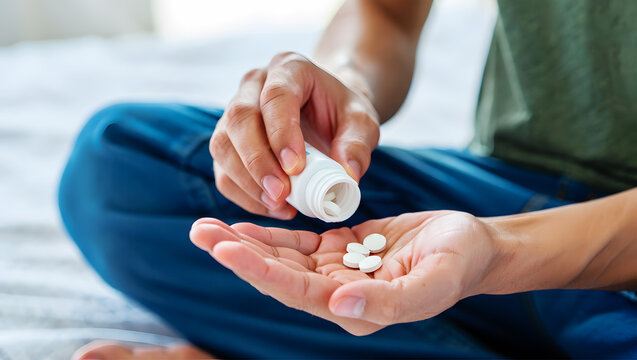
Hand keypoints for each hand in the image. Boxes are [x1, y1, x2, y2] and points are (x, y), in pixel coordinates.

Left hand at [189, 211, 502, 334]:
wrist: (470, 246)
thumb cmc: (458, 262)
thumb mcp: (434, 280)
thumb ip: (390, 302)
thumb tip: (339, 306)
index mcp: (356, 311)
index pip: (297, 291)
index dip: (259, 270)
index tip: (224, 248)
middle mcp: (338, 297)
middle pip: (277, 276)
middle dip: (238, 254)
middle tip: (199, 233)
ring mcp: (335, 274)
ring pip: (280, 259)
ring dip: (244, 242)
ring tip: (204, 226)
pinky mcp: (337, 251)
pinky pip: (296, 243)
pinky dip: (269, 234)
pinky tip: (240, 225)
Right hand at [209, 52, 379, 219]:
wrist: (328, 113)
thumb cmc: (343, 114)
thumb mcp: (362, 122)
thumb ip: (358, 144)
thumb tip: (347, 175)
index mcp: (290, 69)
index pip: (275, 96)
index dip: (281, 133)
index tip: (296, 168)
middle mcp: (254, 84)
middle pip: (239, 118)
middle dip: (257, 162)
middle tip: (281, 194)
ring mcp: (234, 111)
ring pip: (223, 144)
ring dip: (246, 181)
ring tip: (279, 204)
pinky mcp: (228, 141)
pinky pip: (222, 169)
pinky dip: (242, 194)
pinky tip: (271, 206)